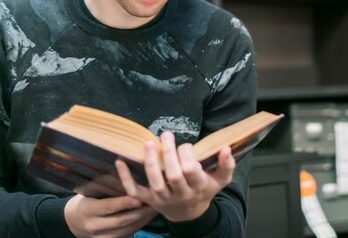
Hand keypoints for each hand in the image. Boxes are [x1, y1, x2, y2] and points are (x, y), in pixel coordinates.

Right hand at [64, 194, 156, 237]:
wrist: (74, 221)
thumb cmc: (87, 200)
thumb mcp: (91, 192)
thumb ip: (107, 187)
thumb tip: (128, 176)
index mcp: (88, 209)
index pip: (110, 206)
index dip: (126, 202)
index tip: (141, 197)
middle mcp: (94, 225)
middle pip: (122, 220)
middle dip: (141, 211)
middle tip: (156, 200)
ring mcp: (101, 237)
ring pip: (127, 229)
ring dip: (144, 219)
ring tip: (156, 207)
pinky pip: (127, 234)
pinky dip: (139, 225)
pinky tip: (148, 216)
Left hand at [115, 131, 235, 221]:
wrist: (189, 212)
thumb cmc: (204, 189)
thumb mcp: (220, 179)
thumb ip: (226, 164)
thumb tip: (226, 148)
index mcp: (198, 187)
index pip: (191, 170)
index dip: (187, 155)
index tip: (186, 145)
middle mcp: (180, 194)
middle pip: (174, 175)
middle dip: (169, 154)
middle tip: (167, 135)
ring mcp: (163, 198)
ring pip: (156, 182)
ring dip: (150, 163)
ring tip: (148, 143)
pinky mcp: (149, 200)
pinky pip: (135, 191)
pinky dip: (126, 178)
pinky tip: (120, 161)